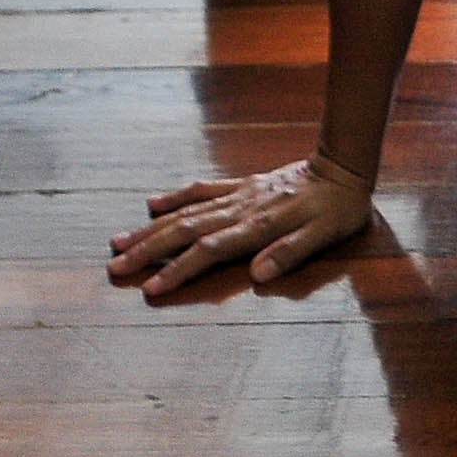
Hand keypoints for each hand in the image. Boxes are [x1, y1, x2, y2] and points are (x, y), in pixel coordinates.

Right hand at [108, 155, 373, 298]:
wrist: (342, 169)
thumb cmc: (337, 210)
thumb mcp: (325, 236)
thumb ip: (290, 253)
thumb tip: (259, 275)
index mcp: (258, 227)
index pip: (209, 251)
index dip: (179, 270)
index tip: (150, 287)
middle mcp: (240, 210)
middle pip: (185, 232)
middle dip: (148, 251)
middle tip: (114, 267)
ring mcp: (237, 196)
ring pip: (185, 212)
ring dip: (151, 228)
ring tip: (118, 242)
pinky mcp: (240, 185)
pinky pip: (201, 190)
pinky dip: (175, 197)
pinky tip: (151, 205)